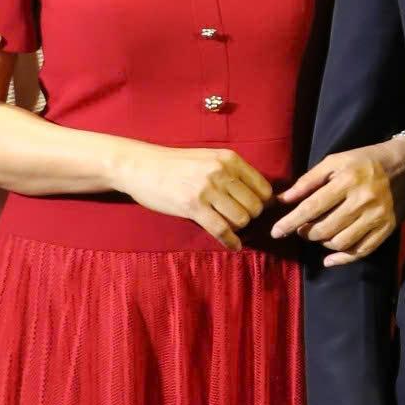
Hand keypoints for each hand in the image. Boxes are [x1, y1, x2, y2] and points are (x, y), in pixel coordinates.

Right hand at [119, 140, 272, 245]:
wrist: (142, 166)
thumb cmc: (176, 165)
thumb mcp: (208, 158)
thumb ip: (231, 172)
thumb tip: (259, 195)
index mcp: (229, 159)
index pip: (263, 187)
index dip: (263, 203)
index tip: (256, 210)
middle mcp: (221, 172)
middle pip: (255, 206)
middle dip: (251, 217)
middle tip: (240, 221)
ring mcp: (207, 189)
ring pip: (241, 218)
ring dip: (239, 228)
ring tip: (231, 228)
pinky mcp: (193, 206)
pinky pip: (221, 230)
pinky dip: (230, 241)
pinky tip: (233, 245)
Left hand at [272, 137, 404, 262]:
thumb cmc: (366, 160)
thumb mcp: (336, 161)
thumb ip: (308, 181)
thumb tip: (282, 200)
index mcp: (348, 180)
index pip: (313, 206)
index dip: (291, 221)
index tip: (275, 232)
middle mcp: (363, 200)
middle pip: (325, 228)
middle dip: (306, 232)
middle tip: (300, 229)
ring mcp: (377, 217)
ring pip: (341, 242)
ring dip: (322, 243)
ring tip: (317, 235)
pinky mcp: (387, 229)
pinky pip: (361, 251)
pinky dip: (342, 259)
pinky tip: (328, 259)